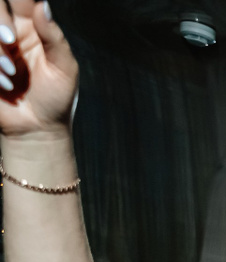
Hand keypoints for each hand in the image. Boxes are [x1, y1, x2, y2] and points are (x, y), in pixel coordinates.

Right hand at [0, 0, 78, 137]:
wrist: (38, 129)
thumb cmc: (55, 99)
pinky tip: (5, 85)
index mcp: (31, 28)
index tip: (16, 21)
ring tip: (11, 75)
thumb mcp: (64, 68)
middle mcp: (9, 33)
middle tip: (10, 39)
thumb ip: (54, 37)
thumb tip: (43, 5)